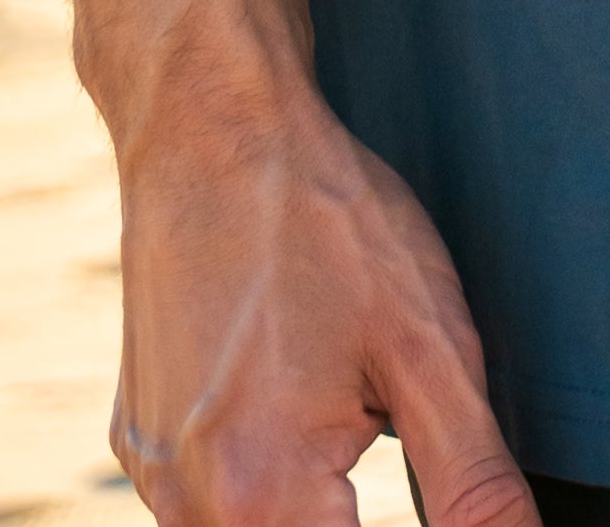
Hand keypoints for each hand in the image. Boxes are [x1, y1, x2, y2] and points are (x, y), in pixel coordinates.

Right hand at [109, 82, 537, 522]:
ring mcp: (152, 478)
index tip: (421, 456)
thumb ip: (472, 484)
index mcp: (262, 494)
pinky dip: (260, 480)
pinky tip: (291, 397)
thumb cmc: (326, 220)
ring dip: (306, 510)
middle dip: (354, 519)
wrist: (210, 123)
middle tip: (378, 420)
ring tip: (343, 402)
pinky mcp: (136, 444)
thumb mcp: (429, 348)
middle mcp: (188, 507)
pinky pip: (205, 504)